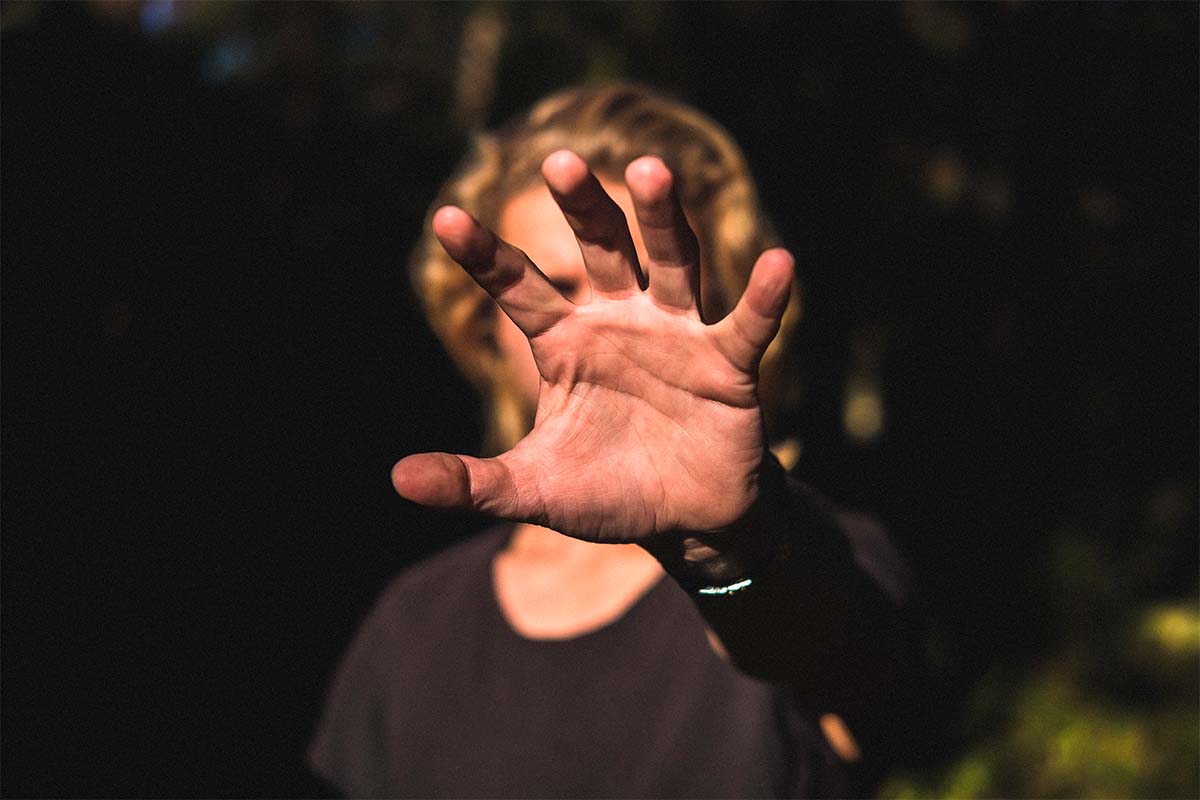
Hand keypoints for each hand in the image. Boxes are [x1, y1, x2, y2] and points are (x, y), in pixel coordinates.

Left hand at [392, 150, 793, 542]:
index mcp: (566, 343)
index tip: (446, 220)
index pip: (520, 290)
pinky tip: (780, 263)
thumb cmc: (607, 491)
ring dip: (665, 219)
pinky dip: (764, 298)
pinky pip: (748, 324)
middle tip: (559, 161)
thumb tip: (397, 480)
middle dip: (584, 207)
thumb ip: (473, 483)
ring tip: (653, 169)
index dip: (486, 256)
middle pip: (602, 250)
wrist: (683, 519)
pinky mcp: (728, 362)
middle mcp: (621, 321)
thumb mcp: (534, 489)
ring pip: (673, 263)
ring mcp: (678, 334)